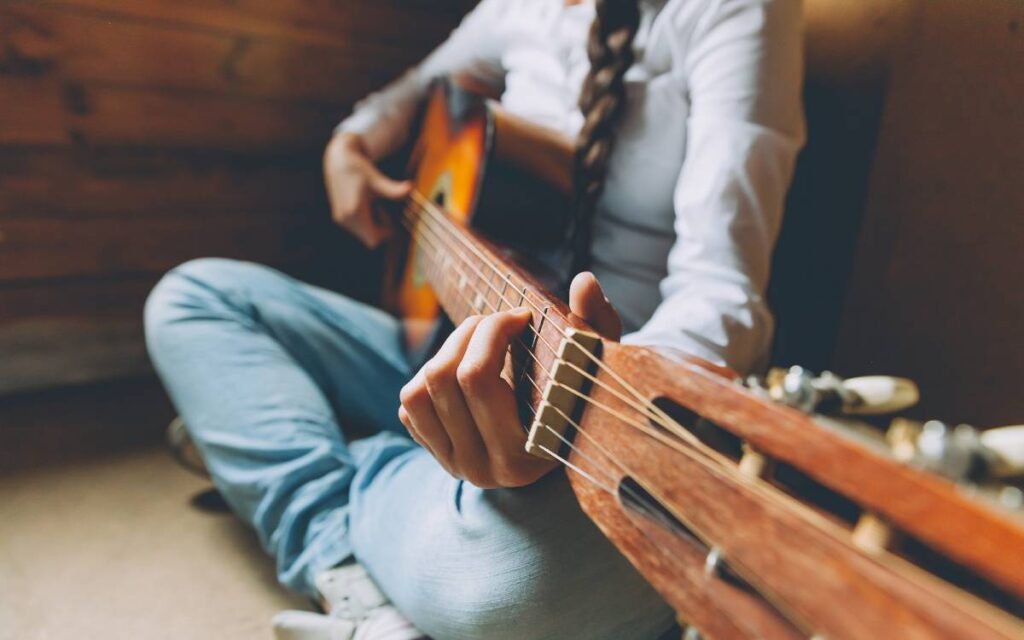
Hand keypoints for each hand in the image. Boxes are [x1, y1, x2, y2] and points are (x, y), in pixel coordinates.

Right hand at [323, 132, 412, 247]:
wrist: (339, 160)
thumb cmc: (360, 169)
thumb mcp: (377, 180)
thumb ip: (393, 189)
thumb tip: (410, 187)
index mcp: (355, 212)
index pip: (374, 240)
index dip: (386, 234)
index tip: (392, 219)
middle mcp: (345, 218)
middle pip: (369, 239)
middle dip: (380, 229)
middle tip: (384, 209)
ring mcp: (340, 219)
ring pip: (363, 234)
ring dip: (373, 225)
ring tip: (375, 205)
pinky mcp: (339, 216)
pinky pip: (357, 229)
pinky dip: (366, 221)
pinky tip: (367, 204)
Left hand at [398, 272, 620, 487]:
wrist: (564, 442)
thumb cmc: (582, 396)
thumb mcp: (595, 363)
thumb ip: (596, 323)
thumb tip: (584, 281)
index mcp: (522, 454)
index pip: (478, 379)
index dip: (495, 331)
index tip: (522, 316)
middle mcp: (482, 469)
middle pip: (443, 378)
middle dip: (470, 332)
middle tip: (500, 321)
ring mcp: (454, 464)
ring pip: (418, 390)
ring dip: (447, 351)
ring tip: (481, 340)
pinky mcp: (435, 454)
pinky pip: (409, 406)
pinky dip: (432, 377)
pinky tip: (468, 373)